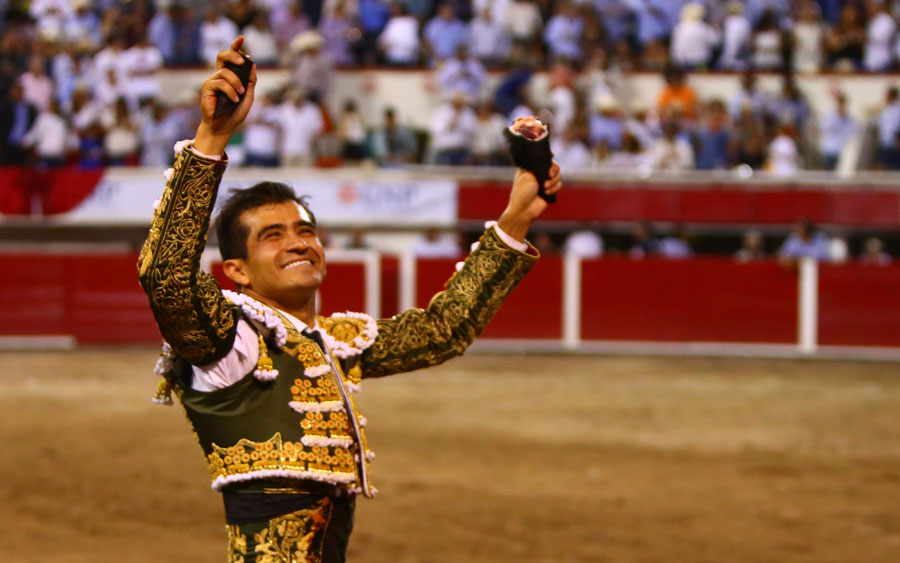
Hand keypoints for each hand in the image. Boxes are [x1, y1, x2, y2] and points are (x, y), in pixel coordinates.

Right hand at [195, 36, 256, 154]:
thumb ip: (250, 81)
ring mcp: (212, 81)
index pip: (231, 58)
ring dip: (236, 82)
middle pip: (222, 55)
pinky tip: (234, 99)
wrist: (224, 128)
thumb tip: (253, 65)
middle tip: (242, 61)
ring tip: (240, 94)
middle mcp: (219, 76)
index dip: (235, 46)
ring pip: (225, 71)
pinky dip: (230, 91)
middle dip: (233, 54)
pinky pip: (220, 82)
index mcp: (229, 76)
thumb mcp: (248, 96)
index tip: (241, 38)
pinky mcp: (206, 88)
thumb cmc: (235, 113)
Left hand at [497, 162, 561, 241]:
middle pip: (554, 165)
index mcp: (530, 168)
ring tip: (544, 187)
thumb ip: (539, 167)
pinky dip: (554, 188)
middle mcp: (539, 174)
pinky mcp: (550, 190)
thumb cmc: (521, 193)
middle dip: (554, 169)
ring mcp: (545, 182)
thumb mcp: (528, 176)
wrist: (524, 210)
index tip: (552, 155)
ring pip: (558, 175)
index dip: (549, 156)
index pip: (542, 158)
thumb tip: (550, 160)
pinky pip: (559, 185)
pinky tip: (546, 193)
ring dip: (553, 181)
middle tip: (550, 174)